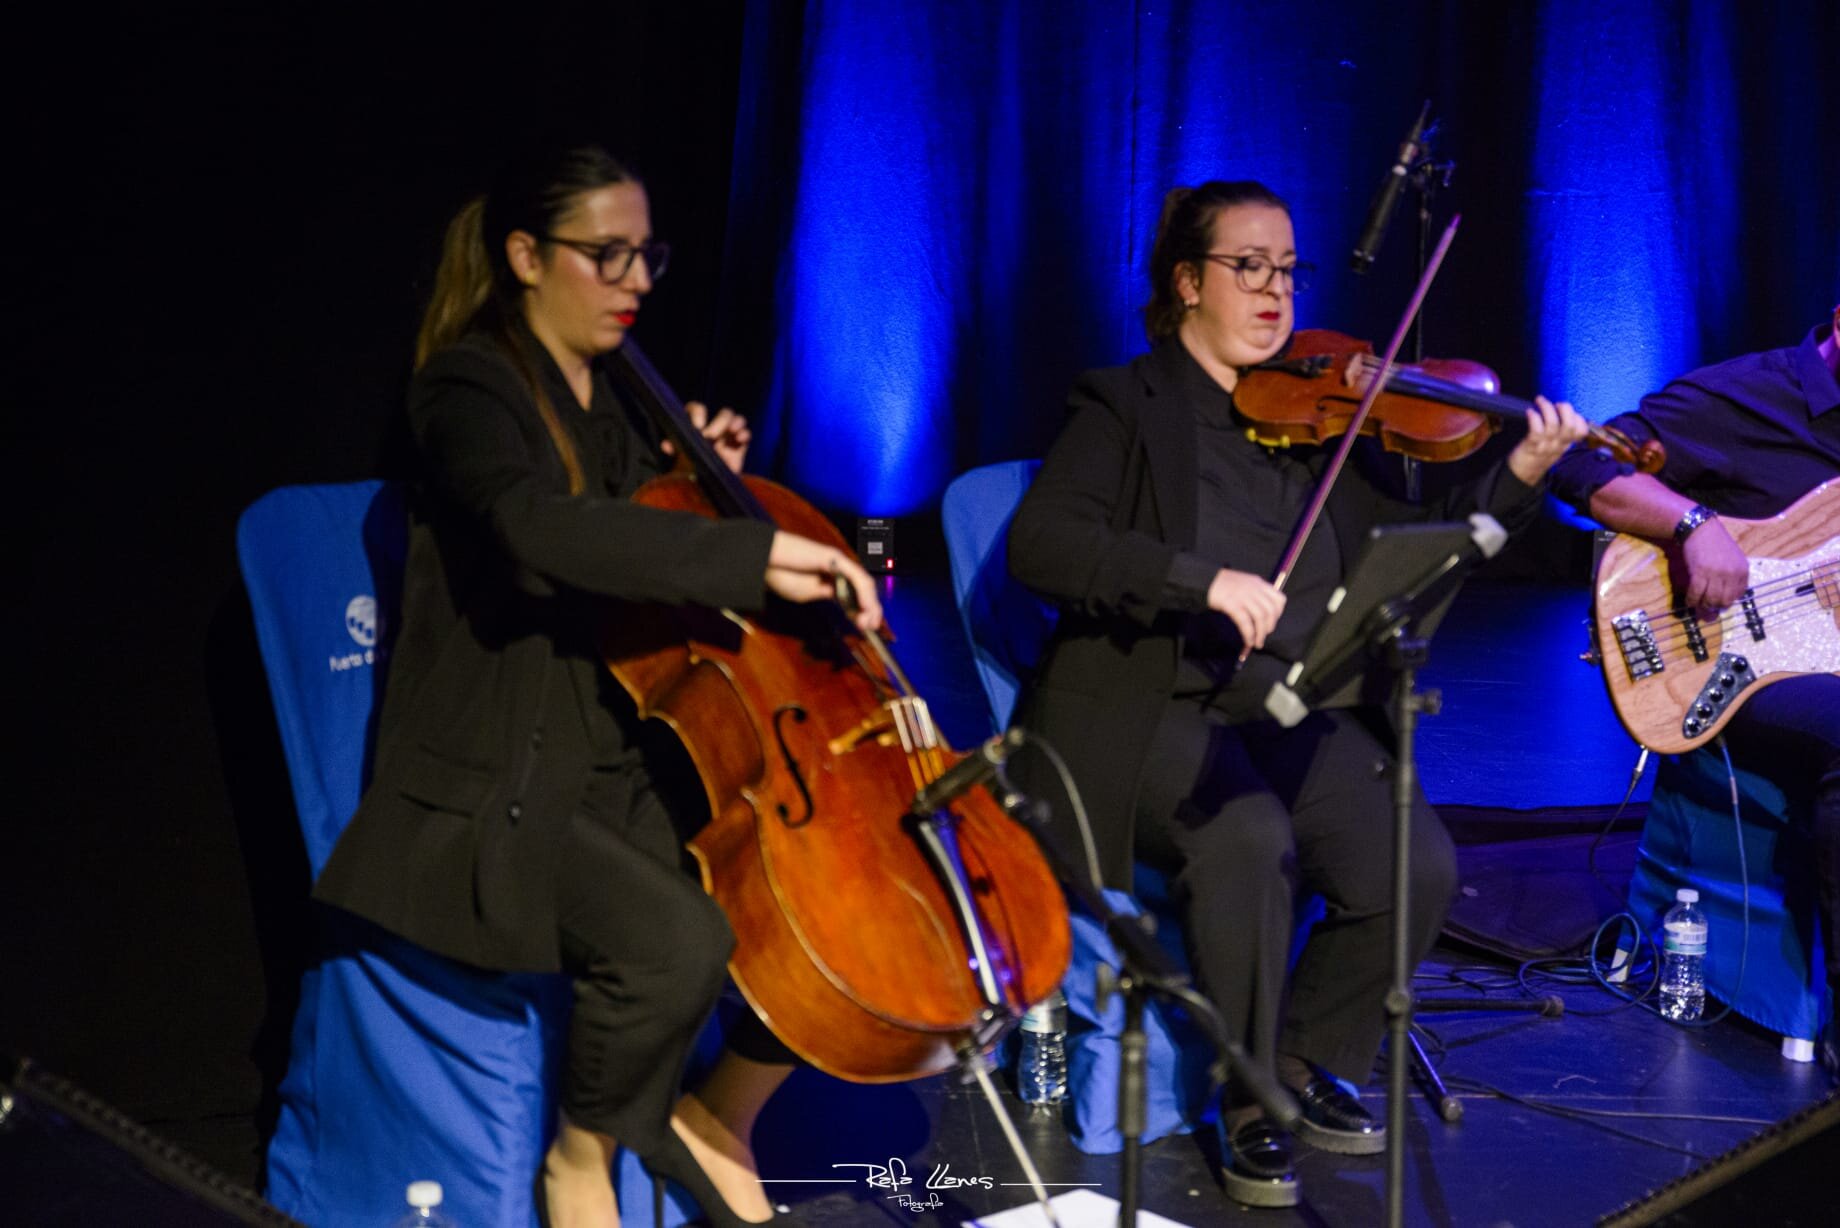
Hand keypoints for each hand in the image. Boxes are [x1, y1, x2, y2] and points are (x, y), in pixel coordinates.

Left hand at [662, 401, 750, 473]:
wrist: (704, 490)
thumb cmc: (691, 472)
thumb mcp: (680, 460)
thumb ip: (675, 450)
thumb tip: (666, 444)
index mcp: (696, 427)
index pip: (696, 409)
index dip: (698, 412)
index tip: (698, 426)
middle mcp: (713, 429)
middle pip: (722, 414)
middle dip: (718, 423)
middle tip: (712, 437)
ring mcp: (728, 437)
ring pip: (736, 419)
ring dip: (735, 422)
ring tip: (732, 431)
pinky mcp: (739, 447)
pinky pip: (746, 434)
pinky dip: (744, 433)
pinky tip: (739, 438)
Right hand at [765, 531, 883, 632]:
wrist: (764, 560)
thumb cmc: (781, 573)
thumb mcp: (806, 593)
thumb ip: (826, 594)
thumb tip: (842, 599)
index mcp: (832, 577)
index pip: (855, 594)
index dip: (863, 611)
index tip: (864, 627)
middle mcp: (839, 568)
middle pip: (864, 589)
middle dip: (870, 610)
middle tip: (869, 627)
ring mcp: (838, 561)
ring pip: (864, 583)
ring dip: (869, 604)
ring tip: (868, 621)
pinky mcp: (834, 558)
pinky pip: (855, 576)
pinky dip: (862, 593)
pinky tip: (864, 607)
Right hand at [1207, 568, 1285, 649]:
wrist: (1204, 580)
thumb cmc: (1222, 584)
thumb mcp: (1244, 583)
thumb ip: (1254, 594)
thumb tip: (1261, 615)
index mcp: (1258, 583)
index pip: (1279, 599)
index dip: (1278, 614)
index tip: (1272, 622)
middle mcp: (1254, 589)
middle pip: (1270, 611)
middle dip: (1270, 627)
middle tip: (1264, 636)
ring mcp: (1243, 596)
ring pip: (1260, 617)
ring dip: (1260, 634)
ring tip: (1257, 643)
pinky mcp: (1232, 604)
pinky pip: (1245, 622)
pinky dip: (1249, 634)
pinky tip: (1248, 641)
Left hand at [1506, 395, 1588, 484]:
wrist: (1522, 473)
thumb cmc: (1538, 454)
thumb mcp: (1556, 444)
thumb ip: (1563, 431)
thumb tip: (1565, 411)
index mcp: (1565, 443)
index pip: (1581, 431)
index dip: (1579, 418)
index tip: (1569, 411)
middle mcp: (1558, 445)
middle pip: (1569, 426)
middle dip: (1565, 410)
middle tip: (1557, 404)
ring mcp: (1545, 446)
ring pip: (1553, 425)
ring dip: (1547, 408)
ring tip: (1540, 401)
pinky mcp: (1531, 446)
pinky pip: (1536, 431)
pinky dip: (1534, 418)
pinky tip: (1530, 412)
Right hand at [1680, 519, 1749, 611]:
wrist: (1700, 529)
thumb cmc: (1715, 543)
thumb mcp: (1732, 559)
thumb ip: (1731, 577)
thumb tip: (1723, 598)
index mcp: (1742, 570)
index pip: (1738, 595)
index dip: (1726, 601)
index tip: (1717, 602)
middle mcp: (1732, 573)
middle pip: (1724, 601)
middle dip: (1714, 607)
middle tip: (1705, 608)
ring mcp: (1716, 573)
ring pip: (1710, 600)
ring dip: (1702, 605)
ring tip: (1697, 604)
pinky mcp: (1699, 572)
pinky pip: (1696, 593)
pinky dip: (1691, 600)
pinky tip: (1689, 601)